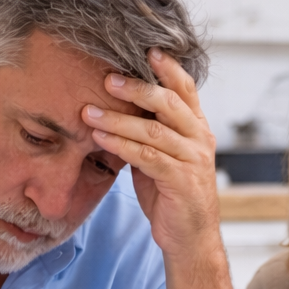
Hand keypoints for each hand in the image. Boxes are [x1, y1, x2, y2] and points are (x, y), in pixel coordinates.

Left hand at [82, 49, 219, 260]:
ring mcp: (193, 159)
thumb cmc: (171, 195)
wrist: (189, 238)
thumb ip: (147, 133)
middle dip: (136, 88)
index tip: (146, 49)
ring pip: (154, 129)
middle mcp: (199, 139)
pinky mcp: (180, 180)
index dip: (168, 68)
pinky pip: (147, 156)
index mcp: (196, 128)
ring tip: (88, 112)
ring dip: (118, 118)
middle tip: (106, 79)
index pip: (185, 89)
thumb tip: (115, 109)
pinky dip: (121, 144)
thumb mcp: (160, 156)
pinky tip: (100, 138)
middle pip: (169, 103)